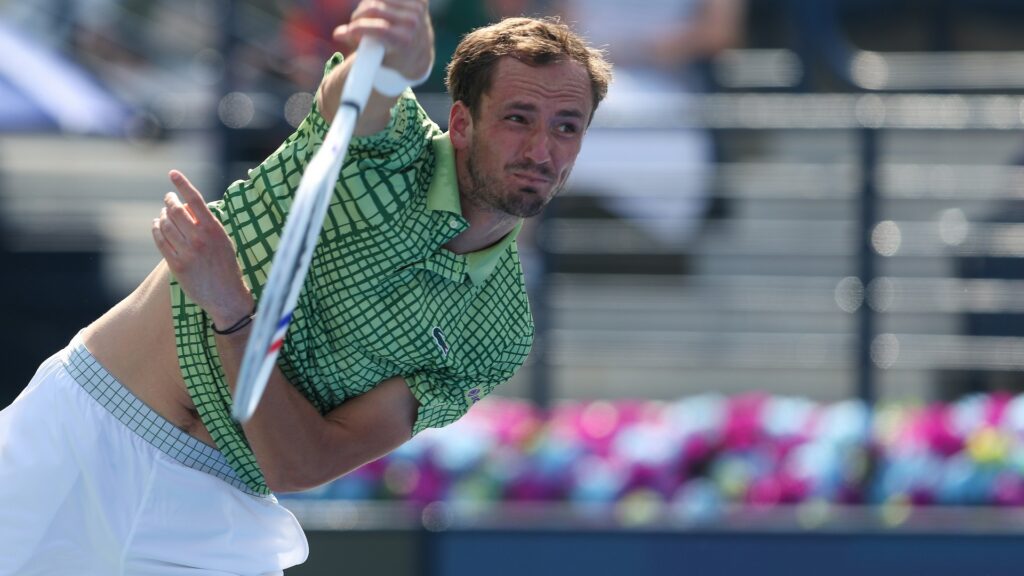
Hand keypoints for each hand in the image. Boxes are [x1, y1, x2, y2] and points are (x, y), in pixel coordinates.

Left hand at [151, 170, 252, 327]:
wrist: (227, 296)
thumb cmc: (226, 266)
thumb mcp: (223, 241)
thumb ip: (207, 224)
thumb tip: (187, 206)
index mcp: (215, 230)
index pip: (195, 200)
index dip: (182, 184)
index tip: (172, 173)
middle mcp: (200, 239)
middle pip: (176, 211)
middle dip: (169, 201)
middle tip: (168, 198)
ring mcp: (187, 252)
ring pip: (166, 225)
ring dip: (162, 216)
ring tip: (163, 214)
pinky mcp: (177, 265)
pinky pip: (160, 241)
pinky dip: (156, 230)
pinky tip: (156, 226)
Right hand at [332, 0, 433, 81]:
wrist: (420, 51)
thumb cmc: (391, 56)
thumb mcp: (374, 56)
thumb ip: (355, 43)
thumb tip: (338, 33)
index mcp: (404, 42)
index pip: (378, 28)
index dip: (359, 27)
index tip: (349, 31)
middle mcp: (413, 24)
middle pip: (374, 8)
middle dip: (359, 15)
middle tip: (355, 23)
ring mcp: (418, 10)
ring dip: (368, 6)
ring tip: (368, 17)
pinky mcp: (420, 1)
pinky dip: (380, 1)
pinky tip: (381, 8)